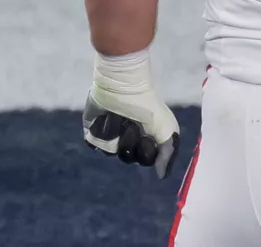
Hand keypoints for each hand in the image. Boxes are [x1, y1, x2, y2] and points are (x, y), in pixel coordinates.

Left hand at [82, 52, 180, 178]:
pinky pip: (93, 143)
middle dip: (129, 141)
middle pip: (127, 157)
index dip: (146, 151)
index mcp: (147, 138)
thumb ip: (167, 153)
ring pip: (109, 151)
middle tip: (131, 124)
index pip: (145, 160)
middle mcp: (129, 139)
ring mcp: (110, 135)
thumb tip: (161, 176)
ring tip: (118, 116)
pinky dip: (99, 130)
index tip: (148, 138)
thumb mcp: (166, 127)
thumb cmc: (146, 105)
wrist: (122, 85)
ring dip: (115, 133)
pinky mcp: (93, 130)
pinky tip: (104, 118)